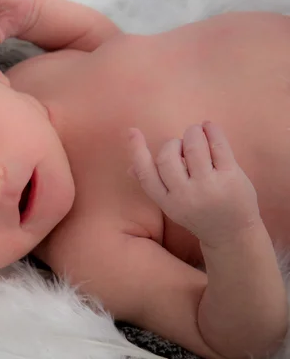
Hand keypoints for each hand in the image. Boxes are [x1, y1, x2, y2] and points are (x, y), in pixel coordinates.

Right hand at [129, 121, 261, 247]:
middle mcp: (186, 195)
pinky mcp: (231, 177)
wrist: (232, 235)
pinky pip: (218, 146)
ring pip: (194, 147)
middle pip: (168, 157)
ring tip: (197, 132)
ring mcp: (209, 186)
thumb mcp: (171, 205)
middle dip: (172, 143)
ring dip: (193, 133)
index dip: (137, 150)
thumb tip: (130, 168)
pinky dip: (212, 131)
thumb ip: (153, 185)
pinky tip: (209, 127)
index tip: (133, 131)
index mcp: (167, 202)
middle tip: (182, 143)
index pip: (147, 174)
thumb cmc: (198, 214)